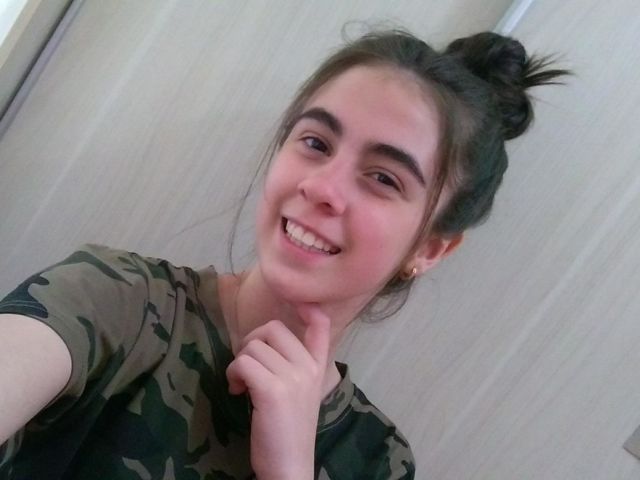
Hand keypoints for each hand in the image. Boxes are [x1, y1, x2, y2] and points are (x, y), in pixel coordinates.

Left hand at [226, 304, 330, 479]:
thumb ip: (294, 365)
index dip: (309, 308)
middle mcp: (309, 368)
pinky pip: (243, 363)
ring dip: (238, 364)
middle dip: (251, 343)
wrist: (290, 466)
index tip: (298, 302)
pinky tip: (237, 391)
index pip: (322, 327)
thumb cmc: (289, 430)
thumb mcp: (301, 392)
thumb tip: (264, 338)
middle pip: (272, 329)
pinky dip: (233, 374)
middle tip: (247, 367)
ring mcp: (293, 377)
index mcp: (319, 367)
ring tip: (242, 385)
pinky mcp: (273, 390)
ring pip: (253, 346)